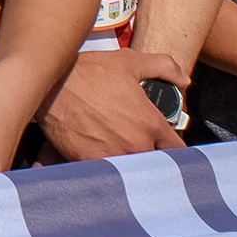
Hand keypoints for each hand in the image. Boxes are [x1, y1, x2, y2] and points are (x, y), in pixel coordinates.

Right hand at [34, 49, 188, 159]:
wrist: (52, 86)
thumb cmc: (88, 73)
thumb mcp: (129, 61)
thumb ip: (163, 67)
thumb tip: (184, 80)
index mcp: (150, 124)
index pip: (177, 150)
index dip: (172, 147)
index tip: (165, 144)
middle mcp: (136, 145)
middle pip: (156, 165)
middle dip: (152, 157)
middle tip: (141, 147)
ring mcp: (114, 158)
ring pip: (133, 172)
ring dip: (131, 166)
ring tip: (121, 153)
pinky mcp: (91, 165)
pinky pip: (108, 175)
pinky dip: (108, 171)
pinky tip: (102, 157)